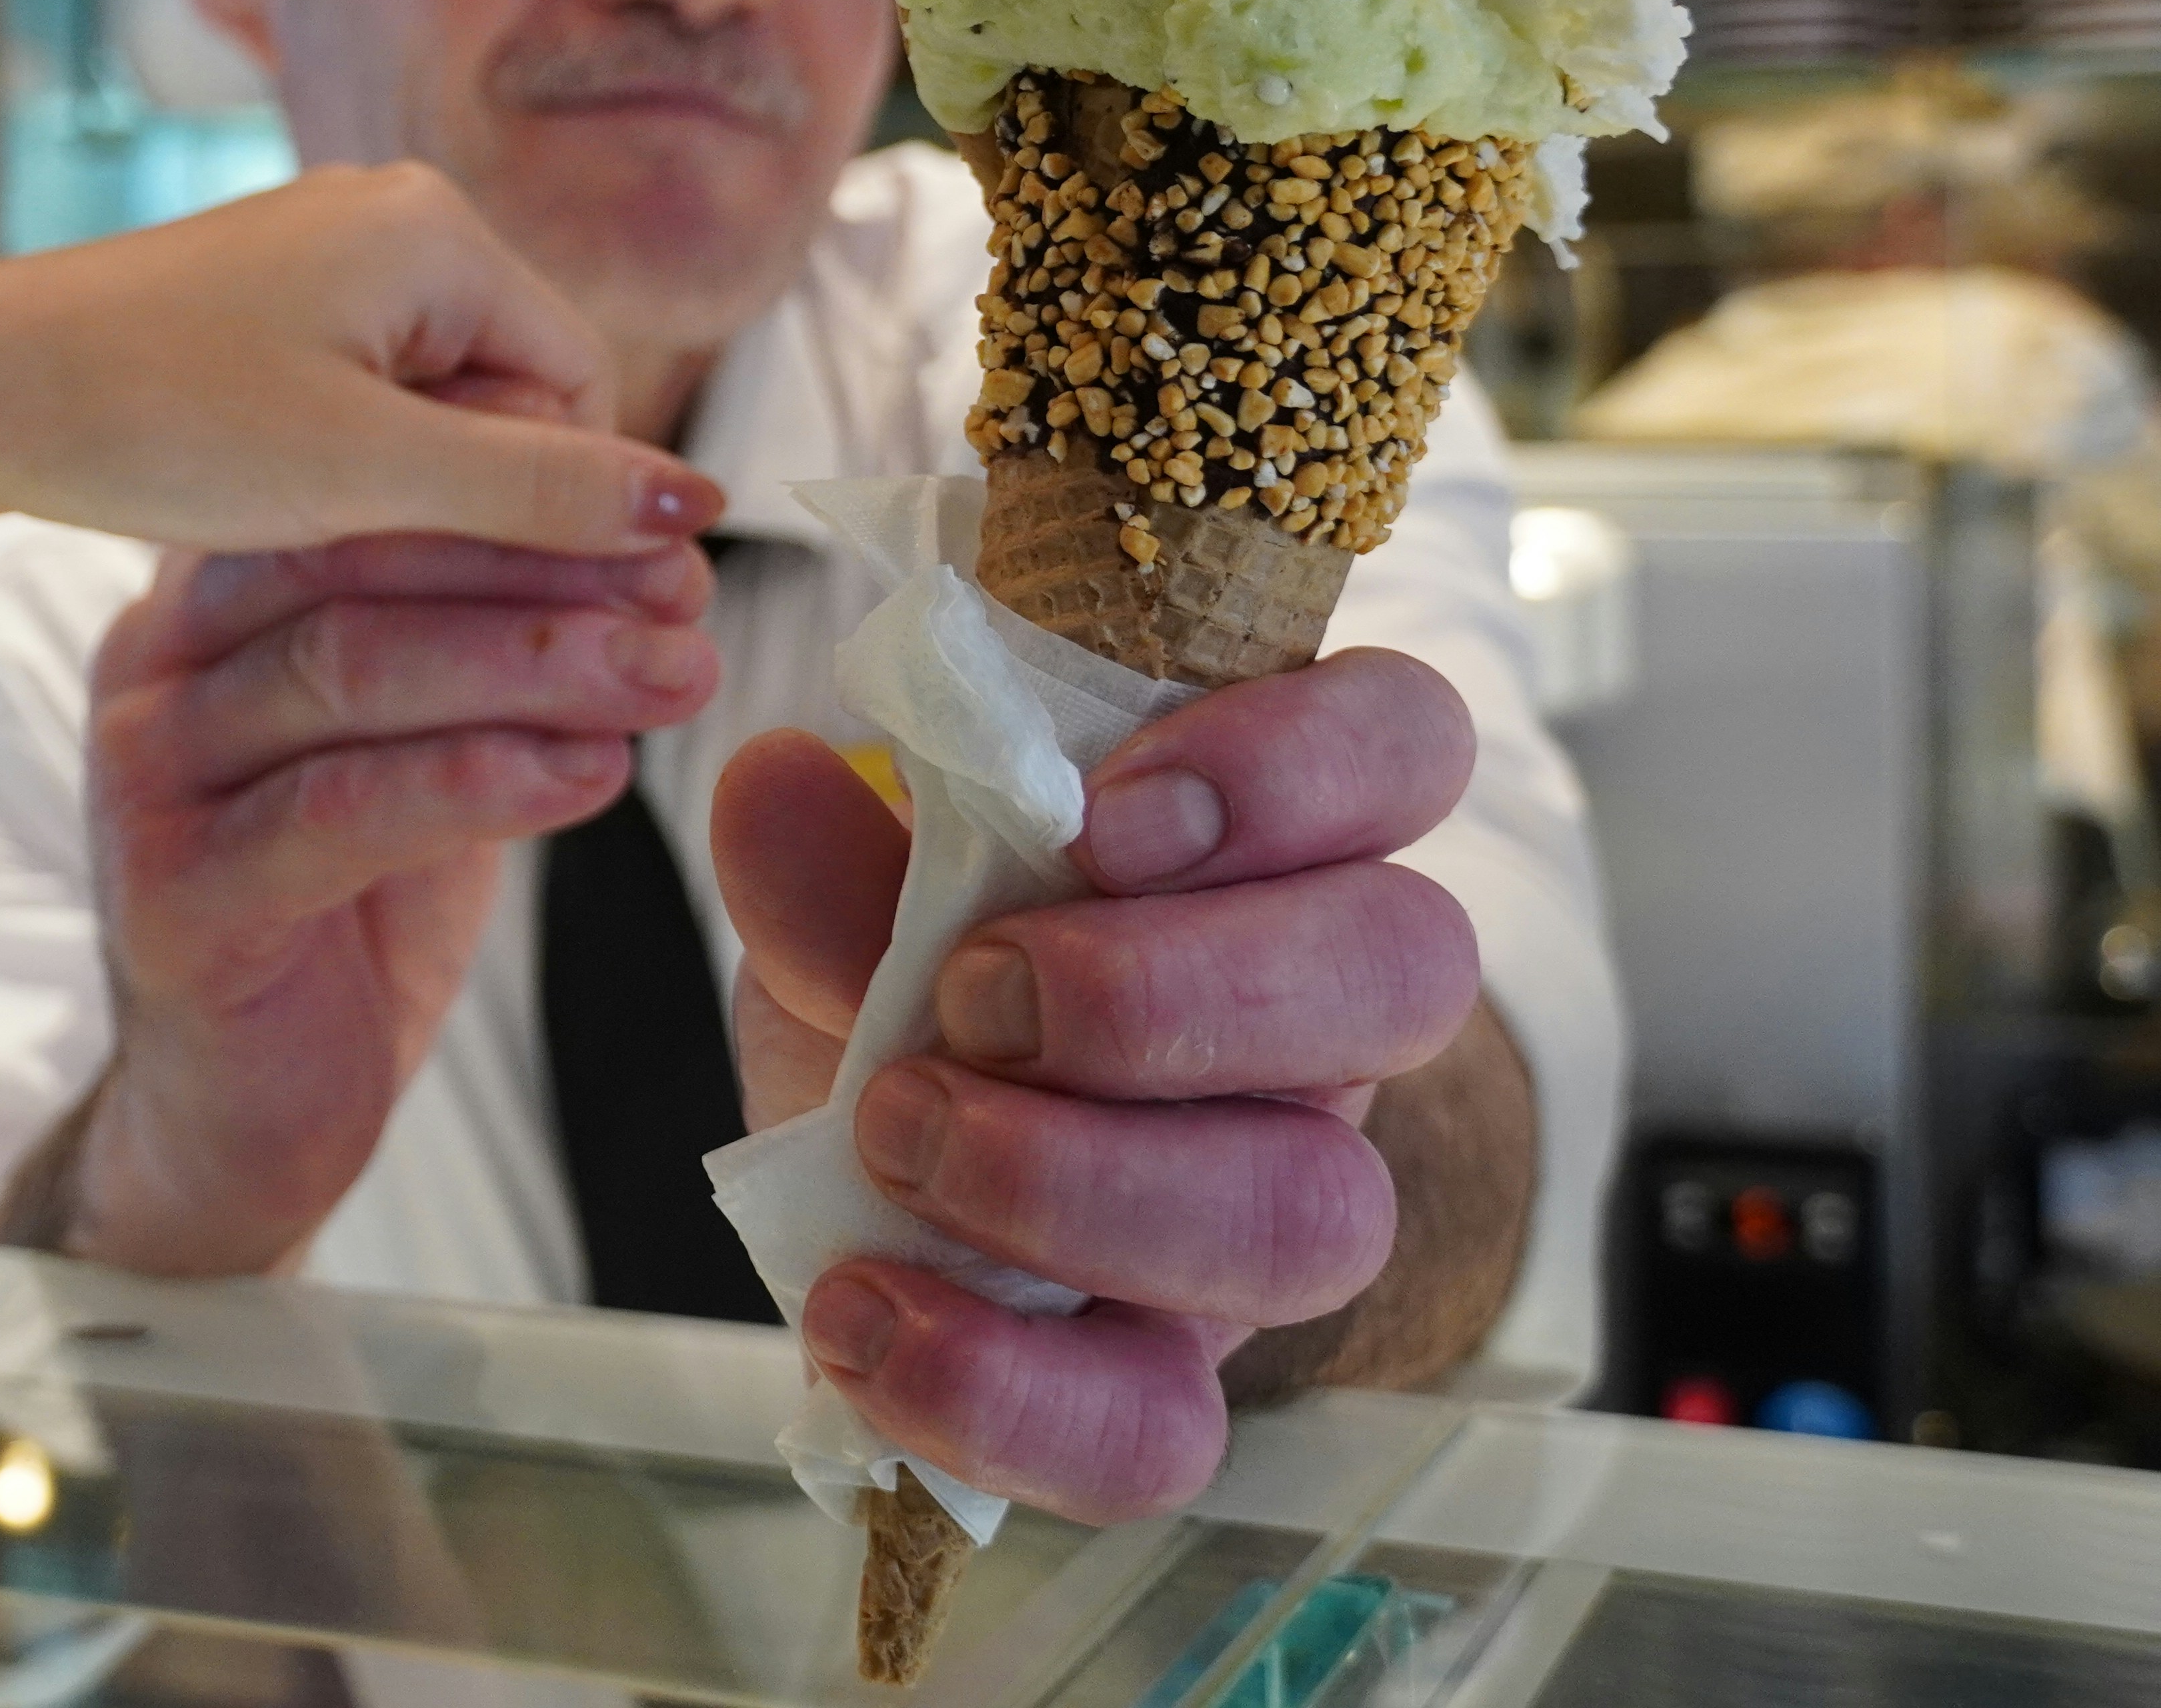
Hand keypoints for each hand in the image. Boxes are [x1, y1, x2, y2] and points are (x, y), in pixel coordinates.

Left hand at [0, 164, 721, 558]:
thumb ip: (540, 492)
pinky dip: (337, 473)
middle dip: (474, 500)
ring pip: (428, 412)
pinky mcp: (258, 309)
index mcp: (438, 229)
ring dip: (400, 498)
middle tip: (399, 582)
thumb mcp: (371, 473)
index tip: (519, 598)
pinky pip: (353, 402)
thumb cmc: (159, 418)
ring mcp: (318, 261)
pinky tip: (275, 520)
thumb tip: (698, 512)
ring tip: (320, 549)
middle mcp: (389, 218)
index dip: (558, 504)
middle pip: (511, 396)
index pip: (579, 388)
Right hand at [0, 533, 724, 1272]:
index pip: (353, 486)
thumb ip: (485, 638)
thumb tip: (651, 534)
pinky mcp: (175, 898)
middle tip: (683, 584)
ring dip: (533, 663)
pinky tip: (590, 775)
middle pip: (349, 559)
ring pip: (346, 670)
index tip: (661, 501)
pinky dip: (475, 782)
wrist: (237, 1114)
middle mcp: (158, 663)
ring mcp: (150, 779)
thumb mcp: (418, 740)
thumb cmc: (342, 906)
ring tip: (672, 673)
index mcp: (212, 596)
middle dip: (538, 560)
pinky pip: (334, 813)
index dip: (513, 477)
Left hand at [715, 651, 1494, 1521]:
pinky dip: (1001, 1388)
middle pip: (1402, 973)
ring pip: (1315, 1215)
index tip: (1098, 815)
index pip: (1401, 742)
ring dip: (1085, 1180)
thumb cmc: (916, 981)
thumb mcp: (853, 894)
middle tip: (971, 994)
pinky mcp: (1178, 1377)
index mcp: (1273, 846)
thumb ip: (826, 854)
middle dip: (1172, 988)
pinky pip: (1164, 1433)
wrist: (882, 1172)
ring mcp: (1271, 1209)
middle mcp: (1320, 1023)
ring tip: (896, 1133)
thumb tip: (773, 782)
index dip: (1289, 767)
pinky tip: (859, 1311)